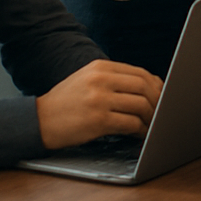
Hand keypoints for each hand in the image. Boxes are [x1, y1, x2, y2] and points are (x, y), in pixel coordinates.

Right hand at [36, 60, 164, 148]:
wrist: (38, 120)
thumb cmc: (65, 102)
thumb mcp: (87, 80)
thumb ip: (113, 80)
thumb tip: (147, 87)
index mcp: (101, 67)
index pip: (139, 73)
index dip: (156, 87)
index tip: (162, 97)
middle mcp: (101, 79)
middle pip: (144, 87)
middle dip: (158, 101)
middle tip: (162, 113)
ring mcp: (100, 99)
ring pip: (141, 105)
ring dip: (152, 117)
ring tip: (153, 125)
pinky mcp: (98, 120)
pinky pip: (130, 123)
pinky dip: (140, 130)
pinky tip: (140, 134)